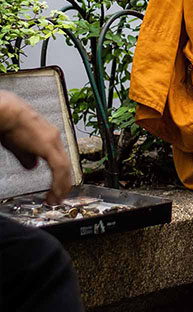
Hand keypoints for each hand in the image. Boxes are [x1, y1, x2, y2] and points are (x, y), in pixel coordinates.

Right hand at [0, 90, 72, 204]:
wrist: (7, 112)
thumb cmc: (9, 123)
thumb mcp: (18, 144)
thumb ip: (27, 156)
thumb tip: (32, 166)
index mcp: (49, 136)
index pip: (61, 159)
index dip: (61, 175)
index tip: (57, 188)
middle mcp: (54, 137)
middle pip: (66, 164)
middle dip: (64, 183)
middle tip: (59, 197)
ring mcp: (53, 140)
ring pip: (65, 167)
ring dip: (62, 185)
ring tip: (56, 199)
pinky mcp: (48, 145)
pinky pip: (59, 168)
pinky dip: (59, 182)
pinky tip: (55, 192)